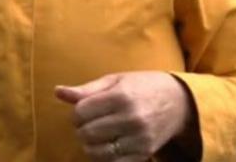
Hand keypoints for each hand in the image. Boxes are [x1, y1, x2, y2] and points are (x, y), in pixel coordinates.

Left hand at [55, 72, 193, 160]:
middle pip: (87, 133)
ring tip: (96, 134)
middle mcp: (131, 119)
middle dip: (81, 129)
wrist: (178, 102)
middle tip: (88, 123)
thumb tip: (57, 92)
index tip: (82, 110)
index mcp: (121, 97)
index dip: (76, 113)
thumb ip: (86, 90)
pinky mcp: (144, 154)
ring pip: (97, 152)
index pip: (81, 112)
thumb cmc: (142, 87)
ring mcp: (139, 140)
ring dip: (90, 145)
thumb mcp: (115, 81)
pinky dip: (104, 157)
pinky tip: (107, 145)